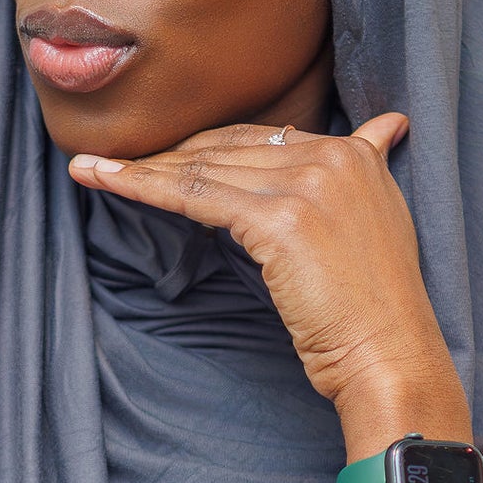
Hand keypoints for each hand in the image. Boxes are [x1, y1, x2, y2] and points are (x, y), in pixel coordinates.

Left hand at [69, 111, 472, 460]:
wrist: (389, 355)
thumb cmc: (374, 309)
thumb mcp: (383, 220)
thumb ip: (371, 168)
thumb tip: (389, 127)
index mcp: (353, 154)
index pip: (260, 139)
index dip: (206, 147)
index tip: (163, 156)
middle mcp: (332, 156)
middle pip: (227, 148)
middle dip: (167, 155)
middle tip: (115, 162)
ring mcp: (306, 184)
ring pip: (204, 169)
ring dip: (142, 169)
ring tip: (93, 170)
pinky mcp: (278, 219)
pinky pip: (194, 196)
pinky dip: (142, 188)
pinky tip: (105, 181)